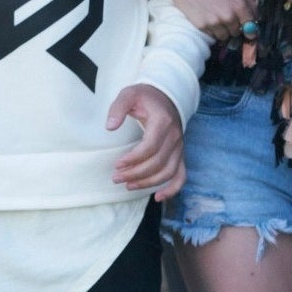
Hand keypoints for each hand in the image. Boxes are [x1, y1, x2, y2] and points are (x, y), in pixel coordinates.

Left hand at [108, 83, 186, 199]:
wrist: (167, 96)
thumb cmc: (146, 96)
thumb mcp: (129, 94)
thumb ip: (118, 108)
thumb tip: (110, 126)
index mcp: (163, 122)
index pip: (150, 147)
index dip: (133, 159)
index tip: (117, 164)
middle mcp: (175, 137)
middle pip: (157, 163)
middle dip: (135, 174)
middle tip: (116, 177)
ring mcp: (179, 147)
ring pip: (168, 172)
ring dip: (148, 183)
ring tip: (128, 185)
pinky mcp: (180, 154)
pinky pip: (181, 175)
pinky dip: (172, 189)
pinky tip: (158, 197)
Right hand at [146, 0, 257, 40]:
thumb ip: (249, 1)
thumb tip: (256, 17)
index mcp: (240, 5)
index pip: (251, 27)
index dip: (250, 29)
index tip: (248, 30)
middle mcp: (229, 16)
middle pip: (237, 33)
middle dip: (234, 27)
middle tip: (227, 18)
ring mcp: (215, 22)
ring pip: (224, 37)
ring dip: (223, 30)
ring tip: (216, 18)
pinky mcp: (201, 26)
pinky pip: (211, 35)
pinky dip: (211, 30)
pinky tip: (207, 17)